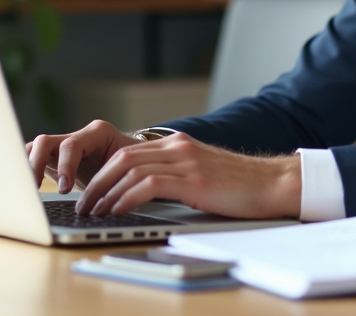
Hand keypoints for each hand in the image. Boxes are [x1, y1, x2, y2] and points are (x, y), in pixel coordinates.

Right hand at [26, 120, 138, 194]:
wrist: (128, 162)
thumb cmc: (130, 165)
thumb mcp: (128, 168)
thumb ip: (117, 177)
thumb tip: (109, 200)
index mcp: (97, 133)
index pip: (72, 144)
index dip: (65, 165)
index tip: (64, 189)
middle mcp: (75, 136)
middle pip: (45, 142)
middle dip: (36, 165)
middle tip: (35, 191)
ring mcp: (60, 146)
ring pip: (33, 149)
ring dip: (25, 168)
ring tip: (23, 192)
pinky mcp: (51, 159)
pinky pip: (31, 159)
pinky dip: (24, 172)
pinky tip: (22, 190)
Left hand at [76, 132, 301, 219]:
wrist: (272, 183)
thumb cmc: (239, 185)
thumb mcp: (201, 172)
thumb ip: (176, 173)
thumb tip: (144, 191)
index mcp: (178, 144)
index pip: (127, 151)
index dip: (103, 171)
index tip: (90, 191)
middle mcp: (179, 147)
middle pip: (122, 157)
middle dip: (97, 182)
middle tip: (83, 203)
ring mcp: (186, 162)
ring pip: (130, 170)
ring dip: (106, 192)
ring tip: (95, 211)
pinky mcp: (194, 181)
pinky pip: (148, 185)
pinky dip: (127, 198)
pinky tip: (118, 210)